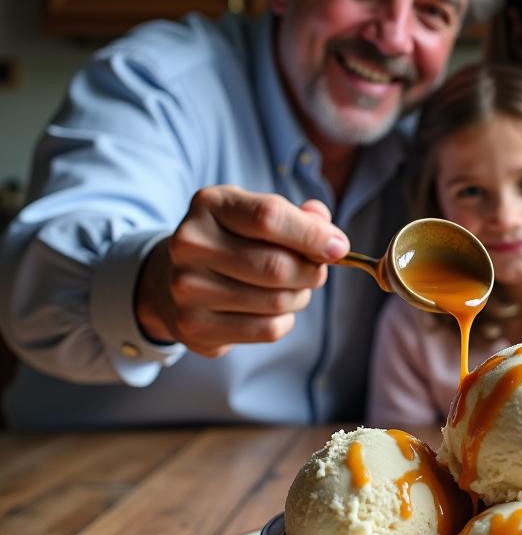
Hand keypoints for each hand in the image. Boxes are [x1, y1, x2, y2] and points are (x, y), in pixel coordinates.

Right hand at [134, 185, 349, 356]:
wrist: (170, 281)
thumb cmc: (232, 241)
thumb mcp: (257, 214)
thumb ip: (298, 217)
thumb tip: (331, 237)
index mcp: (210, 205)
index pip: (269, 217)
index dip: (313, 235)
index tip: (339, 247)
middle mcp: (191, 244)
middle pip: (277, 266)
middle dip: (311, 271)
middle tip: (317, 271)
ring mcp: (187, 288)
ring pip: (277, 301)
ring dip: (300, 297)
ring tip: (292, 289)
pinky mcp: (195, 326)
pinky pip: (267, 329)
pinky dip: (284, 321)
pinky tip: (273, 310)